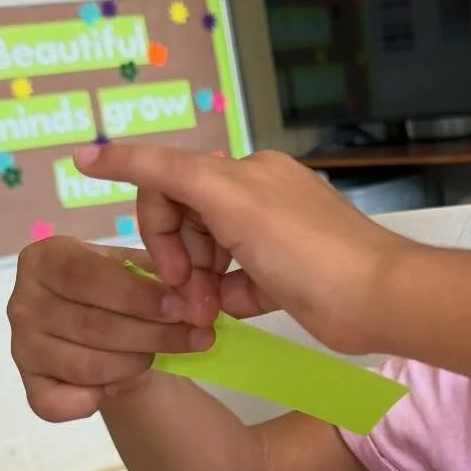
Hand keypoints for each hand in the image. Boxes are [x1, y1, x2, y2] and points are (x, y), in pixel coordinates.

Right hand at [7, 237, 214, 421]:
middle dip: (153, 335)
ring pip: (86, 365)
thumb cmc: (123, 293)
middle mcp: (23, 302)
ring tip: (164, 356)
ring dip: (136, 364)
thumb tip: (191, 297)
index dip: (137, 296)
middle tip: (197, 337)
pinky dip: (91, 401)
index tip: (182, 309)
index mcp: (44, 259)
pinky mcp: (29, 384)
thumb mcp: (139, 271)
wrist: (112, 332)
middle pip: (91, 325)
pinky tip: (119, 386)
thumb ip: (159, 276)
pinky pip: (56, 404)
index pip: (85, 276)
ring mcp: (22, 346)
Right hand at [73, 144, 409, 352]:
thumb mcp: (229, 199)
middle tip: (184, 294)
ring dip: (197, 285)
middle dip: (177, 258)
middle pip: (186, 222)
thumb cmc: (308, 250)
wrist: (378, 300)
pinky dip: (225, 299)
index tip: (156, 261)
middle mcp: (257, 196)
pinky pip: (235, 284)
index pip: (170, 179)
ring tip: (203, 315)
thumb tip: (91, 154)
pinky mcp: (283, 278)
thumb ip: (163, 171)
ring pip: (208, 257)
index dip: (153, 219)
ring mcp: (271, 239)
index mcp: (244, 170)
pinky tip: (227, 317)